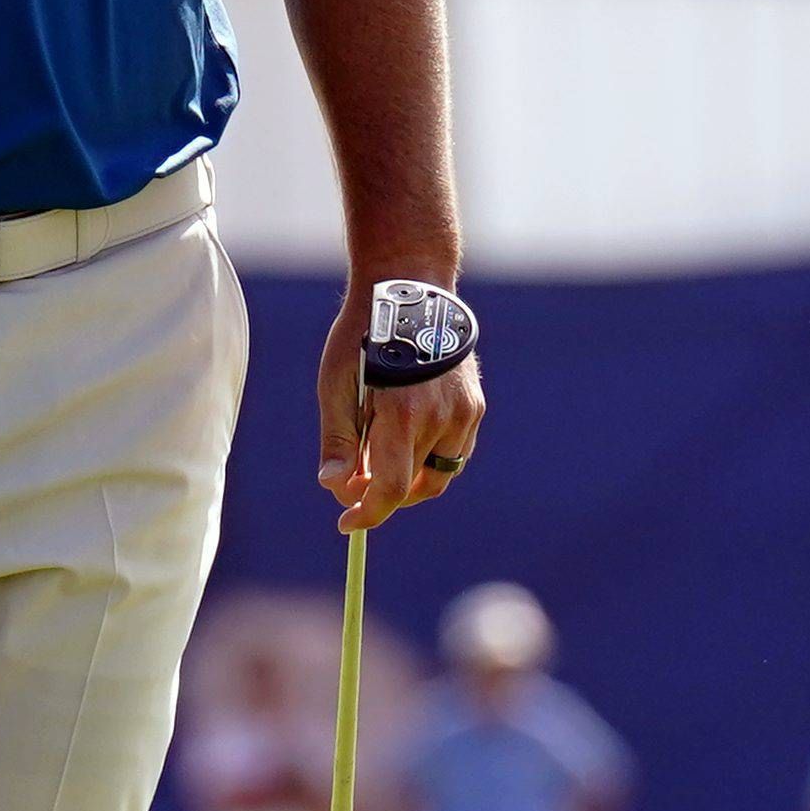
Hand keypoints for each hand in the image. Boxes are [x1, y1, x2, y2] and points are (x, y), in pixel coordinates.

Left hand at [317, 273, 485, 534]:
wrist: (409, 288)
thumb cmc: (363, 335)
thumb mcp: (337, 384)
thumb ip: (339, 440)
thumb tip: (334, 486)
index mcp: (403, 415)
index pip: (390, 488)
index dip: (368, 513)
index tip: (346, 522)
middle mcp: (441, 418)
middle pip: (414, 486)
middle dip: (383, 495)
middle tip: (356, 487)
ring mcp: (464, 413)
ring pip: (439, 473)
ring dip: (409, 479)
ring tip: (379, 462)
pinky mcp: (474, 406)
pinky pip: (455, 452)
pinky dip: (430, 459)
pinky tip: (406, 443)